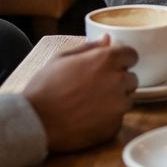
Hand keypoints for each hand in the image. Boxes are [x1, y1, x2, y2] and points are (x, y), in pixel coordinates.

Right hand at [22, 37, 138, 151]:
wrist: (35, 122)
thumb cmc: (45, 87)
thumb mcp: (62, 58)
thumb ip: (89, 47)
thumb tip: (107, 39)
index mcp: (107, 60)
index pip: (132, 55)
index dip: (121, 60)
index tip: (110, 66)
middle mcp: (118, 81)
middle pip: (131, 78)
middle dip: (118, 80)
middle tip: (95, 87)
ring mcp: (118, 106)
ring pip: (127, 99)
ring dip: (115, 100)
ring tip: (90, 103)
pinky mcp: (113, 127)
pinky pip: (118, 119)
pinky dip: (108, 118)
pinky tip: (88, 118)